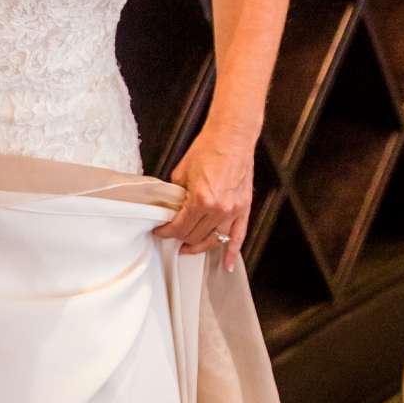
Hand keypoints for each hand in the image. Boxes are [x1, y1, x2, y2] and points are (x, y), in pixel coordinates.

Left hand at [158, 124, 253, 272]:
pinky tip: (227, 265)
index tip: (160, 232)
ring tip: (188, 248)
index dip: (166, 233)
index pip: (179, 228)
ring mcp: (232, 210)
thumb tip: (170, 210)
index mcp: (201, 199)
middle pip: (195, 236)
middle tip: (172, 236)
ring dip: (199, 246)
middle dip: (180, 238)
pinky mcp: (243, 209)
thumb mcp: (181, 173)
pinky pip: (238, 236)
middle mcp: (218, 208)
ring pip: (213, 240)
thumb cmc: (208, 149)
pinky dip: (232, 252)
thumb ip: (176, 196)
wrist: (232, 137)